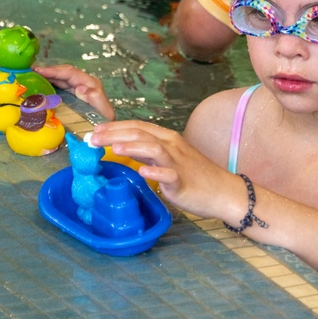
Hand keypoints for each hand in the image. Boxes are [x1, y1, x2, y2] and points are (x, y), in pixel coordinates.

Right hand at [33, 64, 114, 120]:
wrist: (104, 130)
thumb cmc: (105, 121)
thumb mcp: (104, 112)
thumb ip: (95, 99)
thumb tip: (80, 88)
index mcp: (89, 83)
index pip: (69, 73)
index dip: (54, 70)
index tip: (38, 71)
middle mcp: (82, 83)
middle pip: (62, 73)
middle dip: (46, 71)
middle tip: (28, 71)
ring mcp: (75, 89)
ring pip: (58, 78)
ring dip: (45, 76)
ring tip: (28, 75)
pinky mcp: (70, 96)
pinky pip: (57, 86)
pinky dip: (46, 84)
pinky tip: (36, 86)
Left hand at [89, 120, 242, 220]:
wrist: (223, 191)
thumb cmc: (196, 176)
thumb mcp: (170, 158)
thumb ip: (150, 153)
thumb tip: (126, 149)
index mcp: (168, 139)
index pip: (138, 127)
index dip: (116, 127)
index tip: (95, 130)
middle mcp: (172, 146)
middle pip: (141, 134)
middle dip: (115, 134)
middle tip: (93, 138)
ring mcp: (178, 163)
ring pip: (154, 149)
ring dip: (133, 147)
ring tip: (113, 148)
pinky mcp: (183, 182)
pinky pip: (169, 175)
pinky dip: (156, 173)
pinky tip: (143, 172)